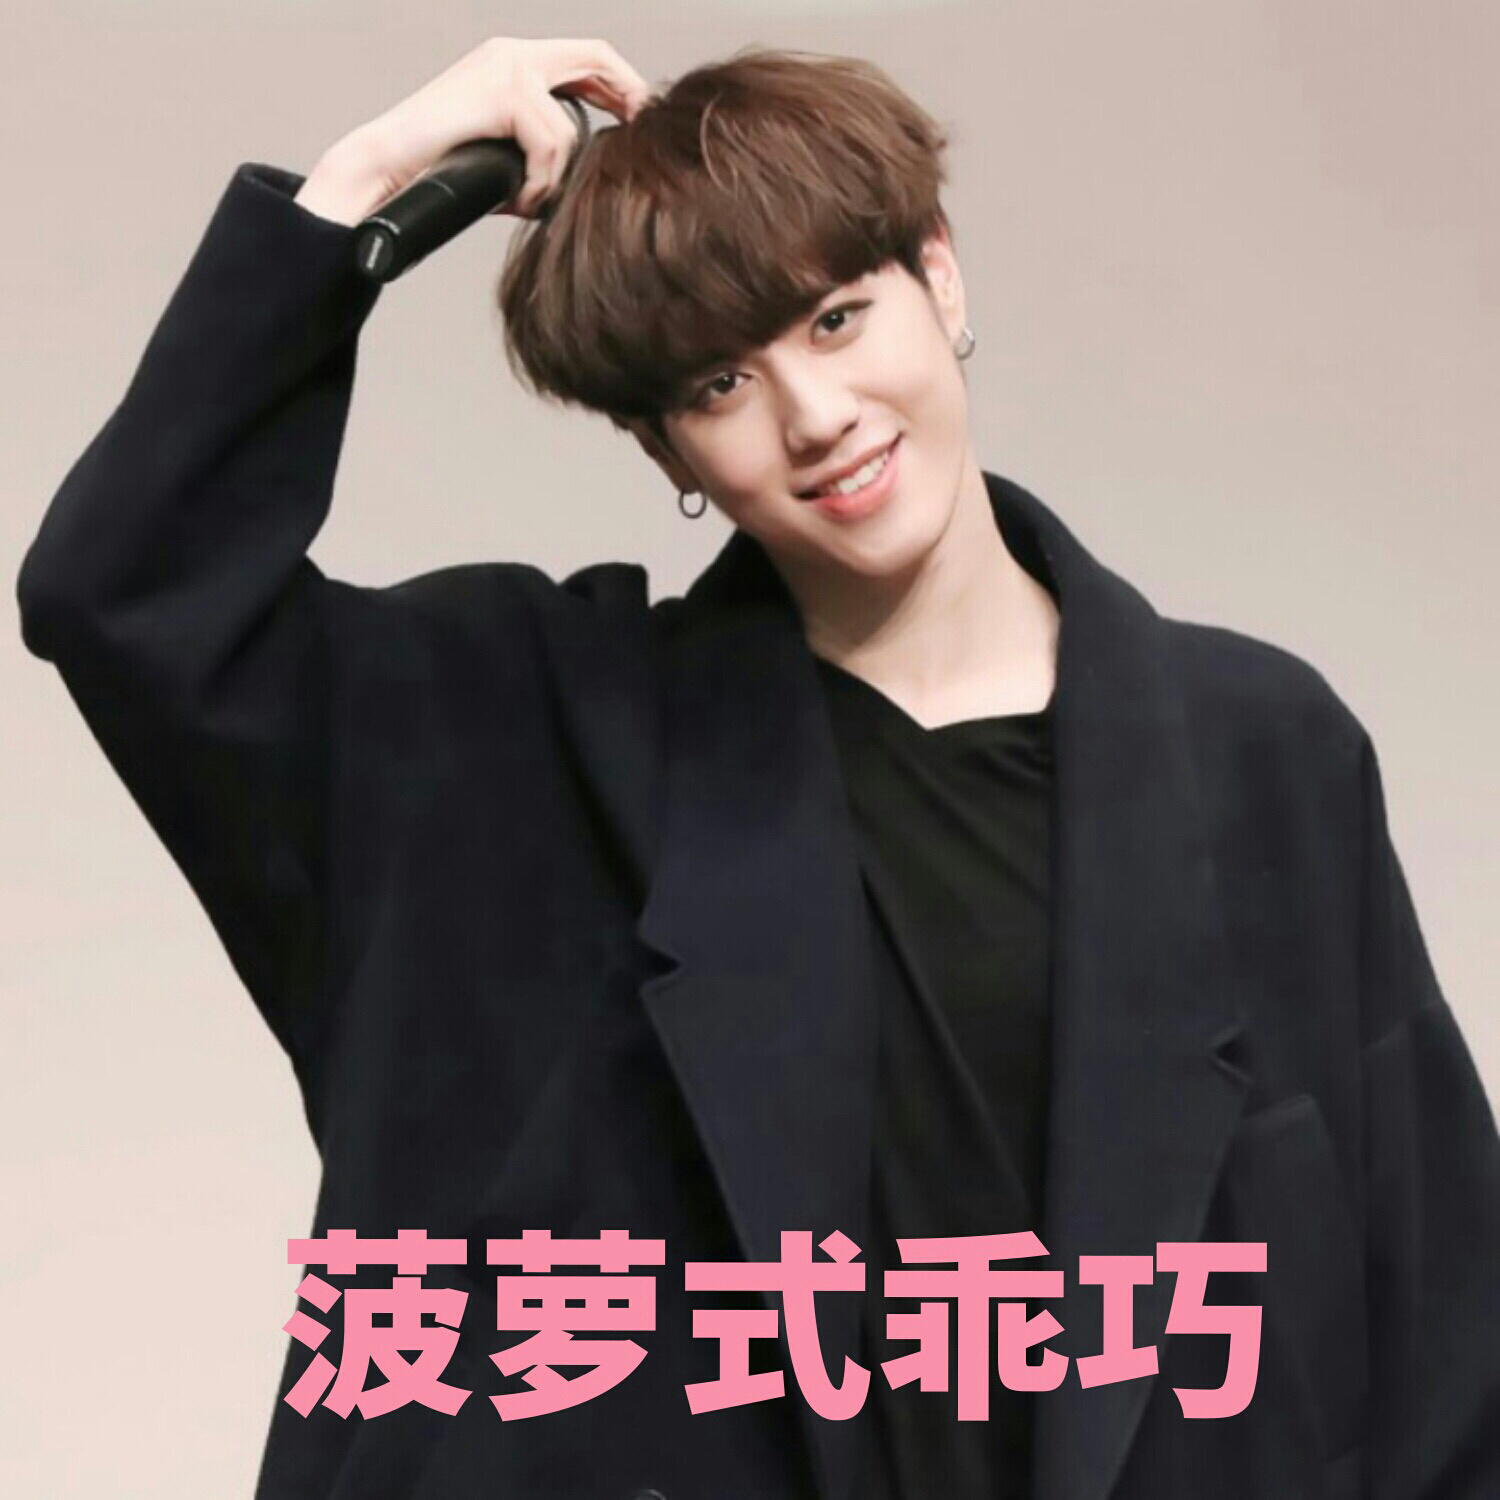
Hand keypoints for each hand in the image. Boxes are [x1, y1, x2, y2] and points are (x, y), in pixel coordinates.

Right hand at [295, 36, 651, 225]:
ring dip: (558, 178)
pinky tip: (516, 201)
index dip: (623, 86)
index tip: (642, 123)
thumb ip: (542, 152)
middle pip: (597, 57)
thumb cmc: (440, 172)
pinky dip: (540, 183)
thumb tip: (588, 177)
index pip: (587, 57)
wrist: (384, 170)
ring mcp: (506, 67)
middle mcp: (512, 53)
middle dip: (629, 98)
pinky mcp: (500, 91)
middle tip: (641, 140)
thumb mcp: (504, 156)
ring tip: (530, 203)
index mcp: (514, 62)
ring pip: (571, 126)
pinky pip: (551, 143)